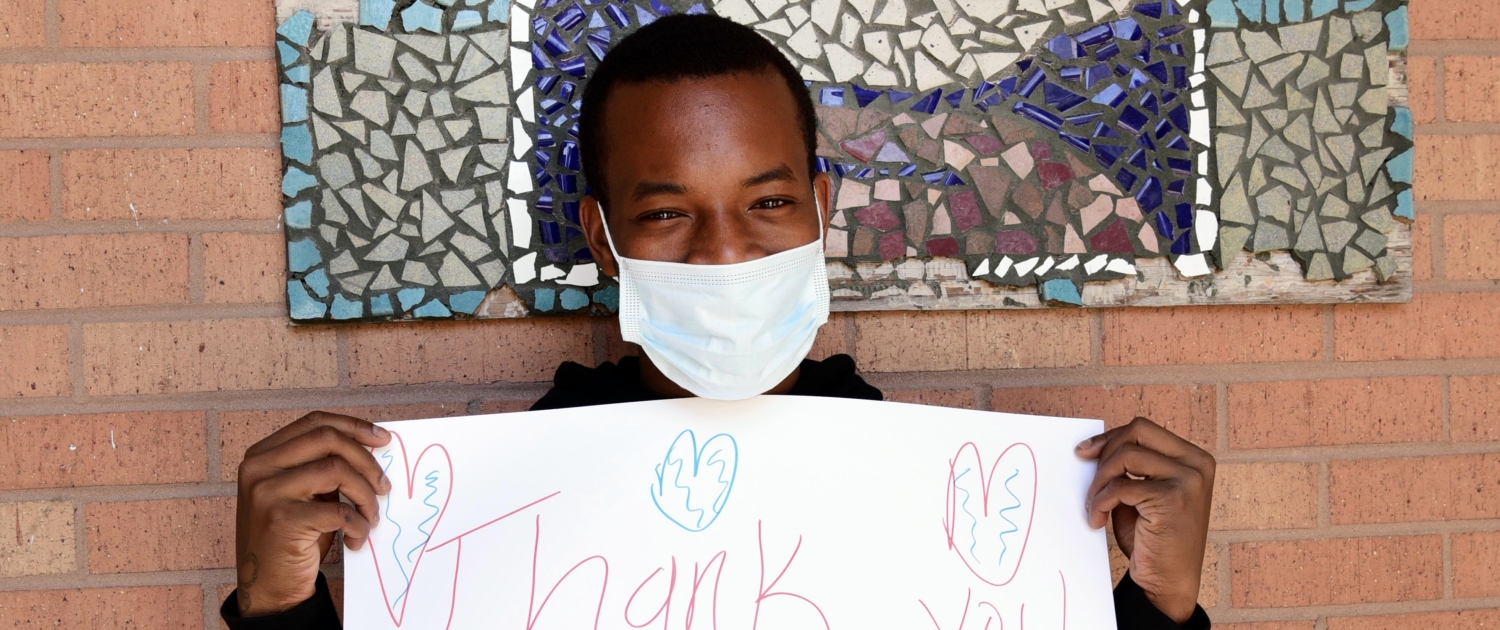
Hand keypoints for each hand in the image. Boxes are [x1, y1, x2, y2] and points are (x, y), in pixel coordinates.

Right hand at [234, 412, 392, 615]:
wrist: (269, 590)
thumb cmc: (293, 538)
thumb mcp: (303, 493)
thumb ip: (324, 466)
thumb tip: (373, 445)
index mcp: (262, 455)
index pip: (314, 423)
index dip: (354, 427)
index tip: (383, 439)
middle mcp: (258, 468)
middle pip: (327, 440)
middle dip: (366, 461)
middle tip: (384, 486)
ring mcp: (266, 493)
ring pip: (337, 470)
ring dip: (366, 497)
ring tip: (370, 517)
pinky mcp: (281, 520)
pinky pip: (339, 511)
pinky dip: (358, 525)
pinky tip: (356, 539)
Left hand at [1076, 417, 1214, 623]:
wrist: (1168, 582)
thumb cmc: (1153, 539)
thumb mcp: (1142, 494)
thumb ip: (1130, 468)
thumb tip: (1092, 446)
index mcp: (1193, 458)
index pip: (1143, 429)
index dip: (1110, 437)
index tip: (1085, 451)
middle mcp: (1196, 465)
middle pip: (1136, 432)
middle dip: (1105, 454)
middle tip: (1090, 483)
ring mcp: (1188, 481)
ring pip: (1126, 456)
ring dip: (1100, 481)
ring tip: (1093, 506)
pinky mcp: (1172, 499)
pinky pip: (1121, 486)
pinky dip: (1101, 501)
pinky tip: (1097, 520)